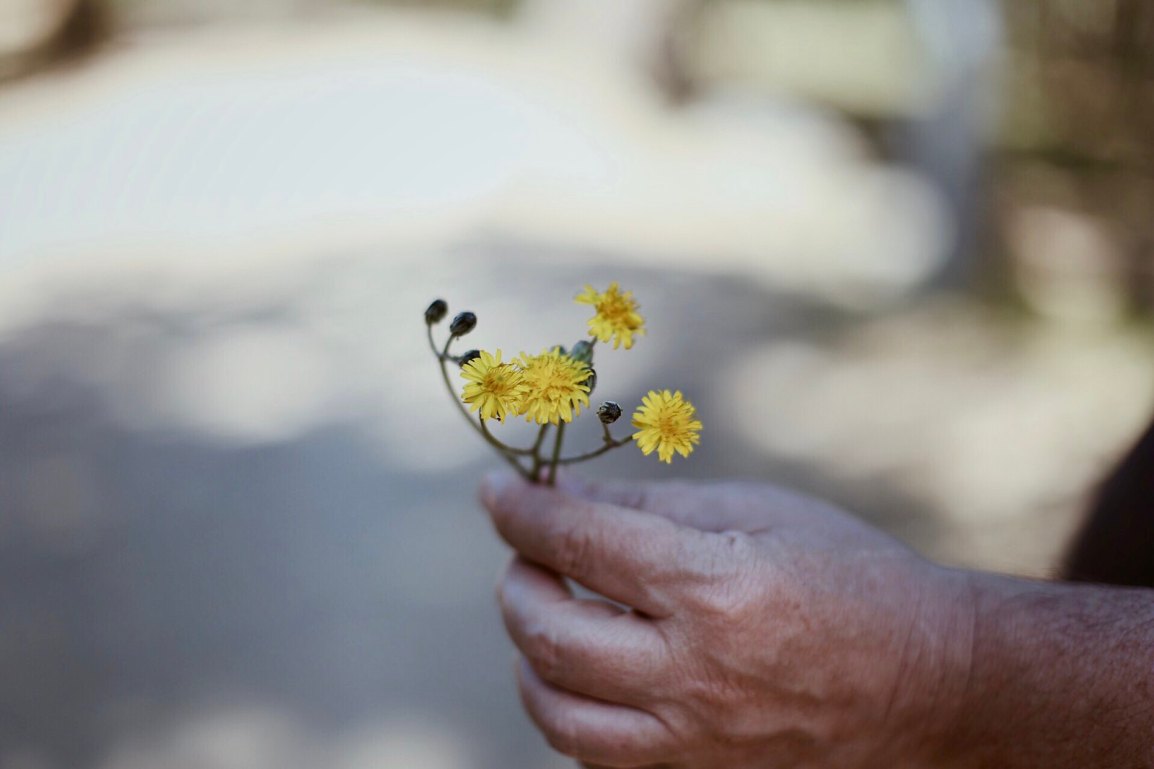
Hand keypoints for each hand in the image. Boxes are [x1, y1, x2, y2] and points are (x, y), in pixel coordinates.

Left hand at [480, 474, 975, 768]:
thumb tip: (562, 497)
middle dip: (517, 586)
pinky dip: (571, 711)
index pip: (579, 544)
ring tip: (547, 619)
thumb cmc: (851, 576)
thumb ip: (650, 506)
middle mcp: (696, 673)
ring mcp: (697, 740)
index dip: (521, 512)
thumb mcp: (756, 512)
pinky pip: (600, 757)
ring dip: (530, 659)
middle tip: (526, 557)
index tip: (496, 493)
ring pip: (559, 715)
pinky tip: (588, 673)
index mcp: (713, 588)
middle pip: (551, 636)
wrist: (930, 682)